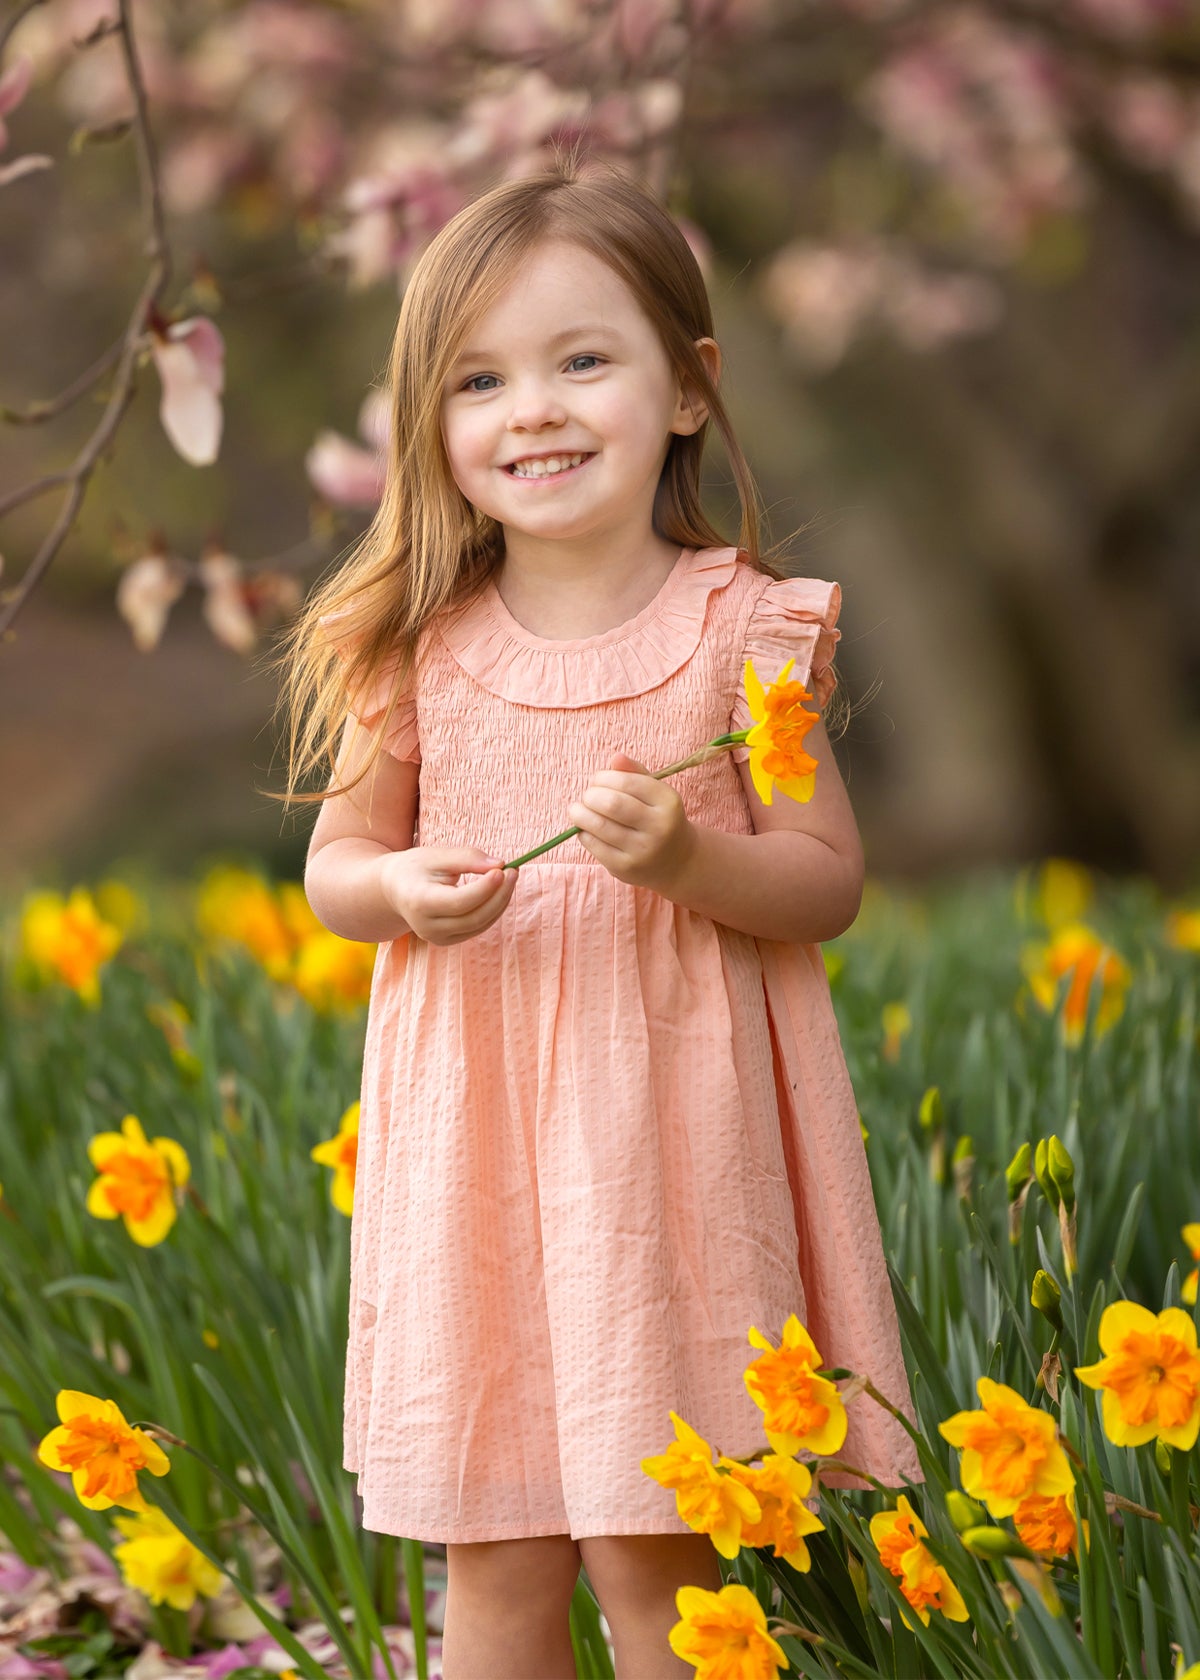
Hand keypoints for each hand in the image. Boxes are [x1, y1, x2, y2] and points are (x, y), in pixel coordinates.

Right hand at [379, 846, 516, 945]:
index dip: (484, 888)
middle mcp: (426, 927)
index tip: (503, 869)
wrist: (394, 890)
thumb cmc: (416, 868)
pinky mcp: (447, 941)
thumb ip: (467, 857)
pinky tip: (499, 890)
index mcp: (419, 902)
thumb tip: (500, 864)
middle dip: (499, 895)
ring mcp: (437, 938)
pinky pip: (478, 927)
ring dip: (500, 901)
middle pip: (474, 917)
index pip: (459, 902)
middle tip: (513, 871)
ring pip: (480, 924)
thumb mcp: (436, 855)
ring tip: (509, 876)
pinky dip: (493, 909)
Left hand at [568, 752, 695, 891]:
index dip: (604, 777)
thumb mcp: (655, 793)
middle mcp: (659, 827)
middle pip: (612, 804)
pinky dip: (584, 832)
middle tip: (587, 796)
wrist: (677, 862)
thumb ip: (635, 773)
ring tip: (577, 810)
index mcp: (668, 802)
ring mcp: (642, 851)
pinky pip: (594, 845)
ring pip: (599, 826)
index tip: (597, 780)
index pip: (627, 782)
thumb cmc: (659, 818)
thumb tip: (615, 758)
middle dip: (591, 795)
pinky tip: (587, 828)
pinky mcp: (625, 869)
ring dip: (580, 813)